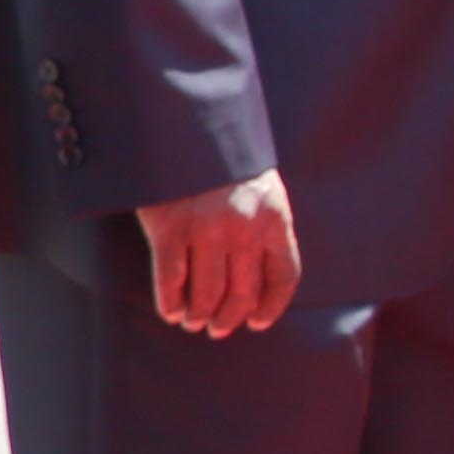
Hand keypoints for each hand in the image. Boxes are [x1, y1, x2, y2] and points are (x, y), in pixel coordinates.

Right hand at [138, 170, 301, 336]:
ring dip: (200, 315)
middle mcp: (244, 229)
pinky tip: (171, 312)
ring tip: (194, 321)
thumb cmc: (225, 160)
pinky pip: (171, 281)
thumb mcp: (262, 187)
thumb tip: (258, 273)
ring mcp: (206, 231)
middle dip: (230, 318)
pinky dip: (171, 303)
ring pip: (206, 294)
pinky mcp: (168, 230)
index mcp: (275, 218)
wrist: (185, 124)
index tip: (258, 322)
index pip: (284, 276)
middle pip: (242, 293)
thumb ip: (265, 225)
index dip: (272, 305)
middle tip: (219, 329)